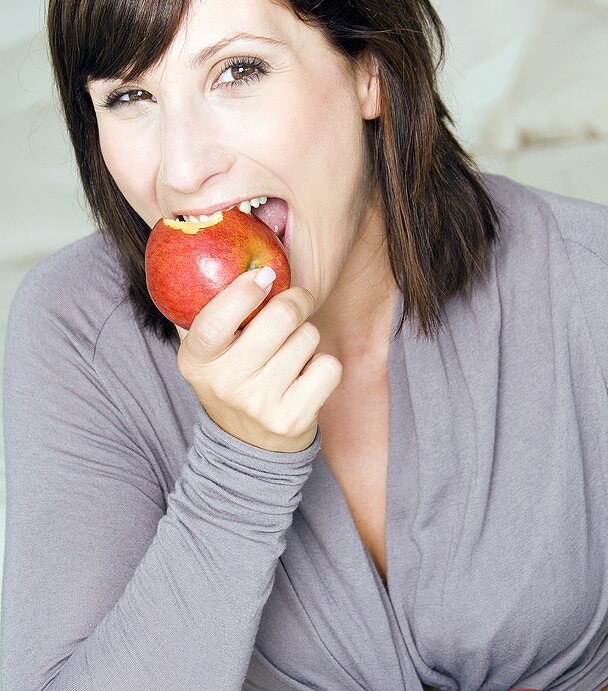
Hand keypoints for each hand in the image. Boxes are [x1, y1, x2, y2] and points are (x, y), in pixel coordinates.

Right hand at [175, 268, 342, 451]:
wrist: (248, 443)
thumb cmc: (233, 376)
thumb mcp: (208, 349)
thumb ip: (210, 306)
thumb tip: (219, 246)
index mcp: (196, 359)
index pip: (214, 322)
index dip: (243, 292)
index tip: (264, 275)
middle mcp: (223, 384)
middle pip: (281, 317)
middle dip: (297, 300)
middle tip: (296, 301)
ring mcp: (258, 405)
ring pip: (309, 337)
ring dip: (307, 337)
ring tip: (291, 352)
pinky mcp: (291, 420)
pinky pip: (328, 366)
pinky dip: (324, 364)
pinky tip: (306, 375)